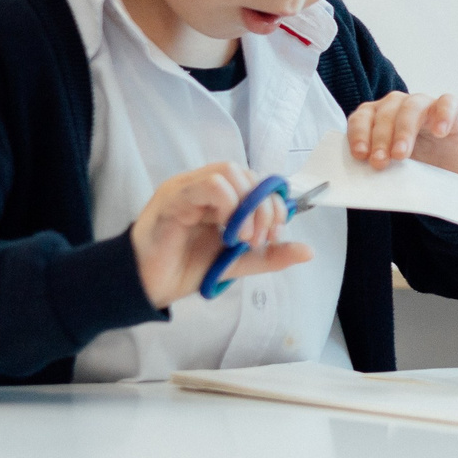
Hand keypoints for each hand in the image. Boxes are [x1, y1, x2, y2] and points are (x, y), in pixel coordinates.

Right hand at [130, 161, 312, 309]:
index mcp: (220, 196)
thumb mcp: (238, 262)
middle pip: (247, 174)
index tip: (276, 234)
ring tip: (244, 237)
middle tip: (261, 238)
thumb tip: (308, 251)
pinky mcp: (173, 198)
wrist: (149, 285)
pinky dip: (229, 204)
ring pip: (229, 172)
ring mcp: (187, 187)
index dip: (275, 204)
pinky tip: (228, 232)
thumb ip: (270, 255)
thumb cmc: (186, 267)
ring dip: (248, 205)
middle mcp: (203, 185)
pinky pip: (209, 185)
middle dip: (265, 206)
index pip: (257, 181)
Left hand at [349, 90, 457, 179]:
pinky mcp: (450, 108)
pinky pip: (446, 103)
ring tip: (401, 154)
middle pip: (385, 113)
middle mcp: (398, 105)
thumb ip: (378, 164)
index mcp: (377, 116)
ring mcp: (424, 104)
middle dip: (380, 138)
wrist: (449, 168)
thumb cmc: (416, 164)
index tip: (360, 154)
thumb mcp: (392, 166)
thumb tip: (364, 177)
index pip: (362, 117)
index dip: (359, 134)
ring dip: (404, 130)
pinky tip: (440, 132)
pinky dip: (443, 115)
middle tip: (380, 162)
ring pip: (411, 107)